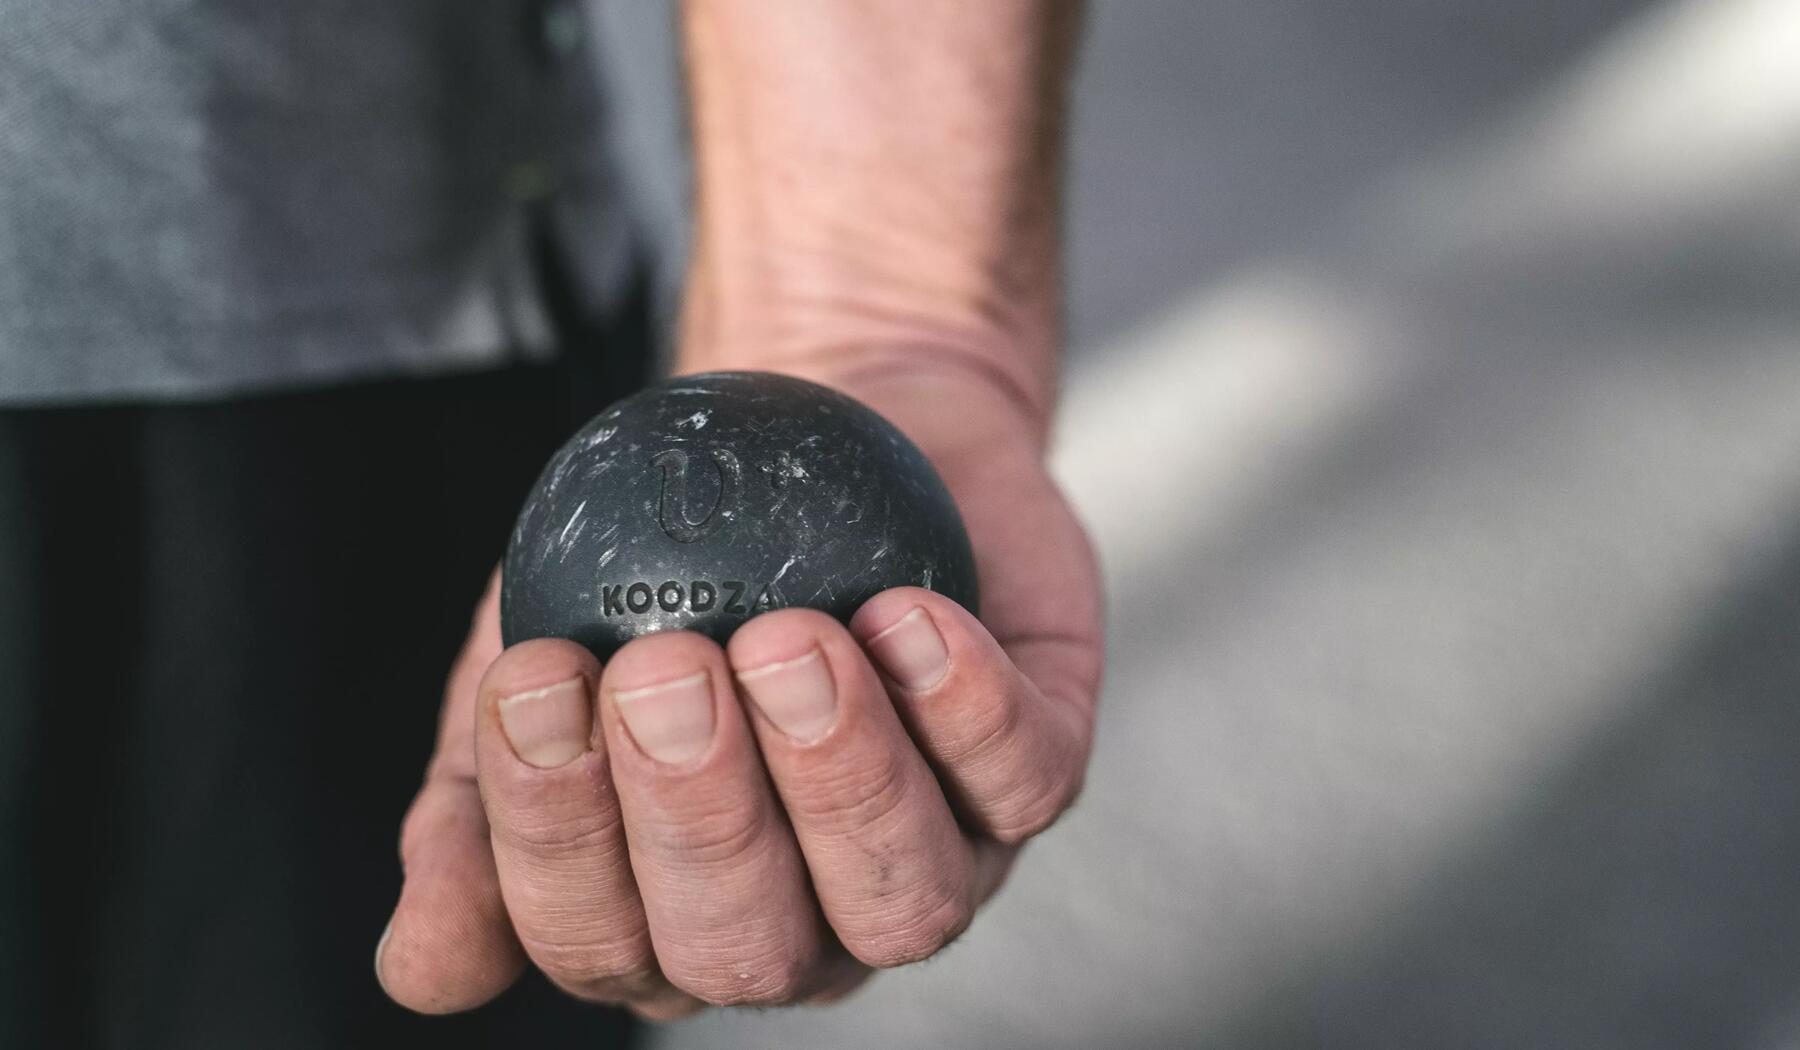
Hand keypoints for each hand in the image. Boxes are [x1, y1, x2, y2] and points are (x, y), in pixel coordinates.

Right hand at [374, 363, 1102, 1018]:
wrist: (796, 437)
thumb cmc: (651, 573)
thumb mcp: (536, 675)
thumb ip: (475, 815)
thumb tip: (422, 967)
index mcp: (667, 922)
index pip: (602, 943)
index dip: (560, 831)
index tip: (542, 674)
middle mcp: (805, 922)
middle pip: (752, 949)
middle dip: (702, 818)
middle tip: (665, 664)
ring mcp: (933, 855)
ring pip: (903, 903)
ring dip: (839, 779)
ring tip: (785, 639)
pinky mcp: (1033, 771)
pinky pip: (1021, 782)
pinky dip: (964, 710)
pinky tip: (904, 617)